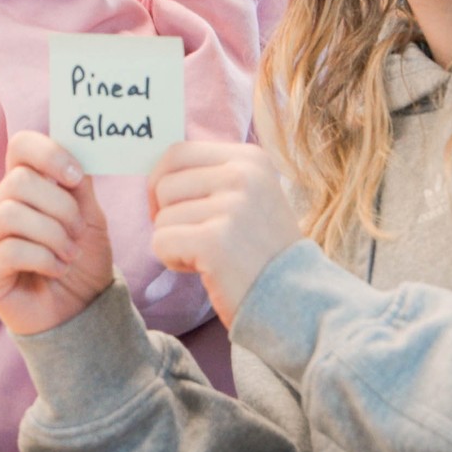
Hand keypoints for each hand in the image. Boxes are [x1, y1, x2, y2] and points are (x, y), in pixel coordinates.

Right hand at [0, 130, 112, 335]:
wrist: (81, 311)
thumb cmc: (81, 259)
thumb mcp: (89, 215)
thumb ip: (77, 183)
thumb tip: (72, 149)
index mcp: (20, 186)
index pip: (20, 146)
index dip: (49, 154)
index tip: (75, 176)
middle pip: (18, 181)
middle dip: (60, 207)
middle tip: (77, 233)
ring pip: (11, 214)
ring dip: (52, 235)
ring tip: (69, 255)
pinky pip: (9, 249)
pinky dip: (43, 259)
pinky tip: (55, 270)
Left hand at [148, 142, 302, 327]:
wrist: (297, 299)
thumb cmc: (261, 250)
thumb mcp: (248, 196)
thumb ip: (210, 177)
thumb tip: (155, 172)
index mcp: (250, 158)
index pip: (177, 152)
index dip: (161, 181)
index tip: (172, 207)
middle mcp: (243, 175)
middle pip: (164, 185)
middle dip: (167, 216)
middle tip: (195, 238)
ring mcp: (231, 208)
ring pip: (161, 218)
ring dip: (175, 242)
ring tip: (209, 255)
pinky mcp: (215, 242)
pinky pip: (161, 242)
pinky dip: (173, 260)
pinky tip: (203, 269)